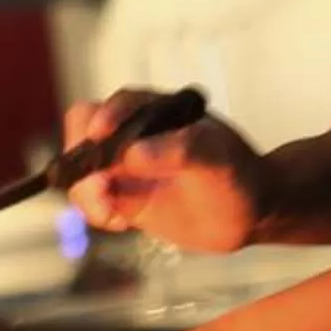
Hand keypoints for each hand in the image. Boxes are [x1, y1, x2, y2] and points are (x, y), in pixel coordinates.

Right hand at [63, 90, 265, 251]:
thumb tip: (131, 155)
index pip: (116, 105)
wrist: (249, 212)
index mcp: (155, 113)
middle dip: (81, 160)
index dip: (103, 118)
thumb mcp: (217, 158)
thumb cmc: (237, 174)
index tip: (101, 136)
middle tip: (100, 188)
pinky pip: (93, 202)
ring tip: (113, 215)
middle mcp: (132, 137)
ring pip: (82, 173)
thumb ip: (180, 150)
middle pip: (82, 134)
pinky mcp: (122, 199)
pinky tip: (123, 224)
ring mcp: (124, 169)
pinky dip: (98, 213)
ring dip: (86, 193)